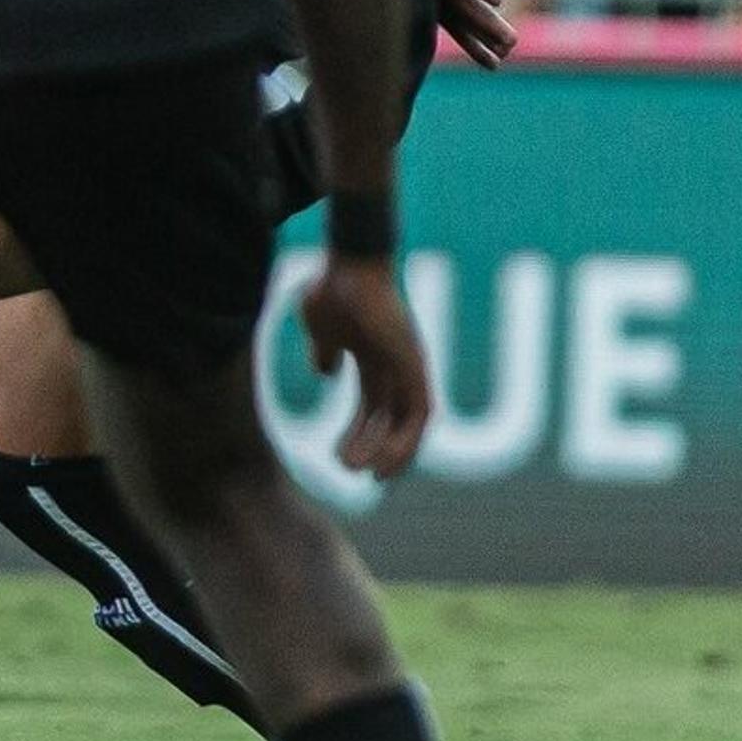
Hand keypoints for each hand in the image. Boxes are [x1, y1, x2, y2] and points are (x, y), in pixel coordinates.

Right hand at [303, 254, 432, 478]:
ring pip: (409, 423)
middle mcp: (398, 365)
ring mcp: (409, 366)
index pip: (374, 406)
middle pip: (390, 417)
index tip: (341, 457)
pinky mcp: (416, 367)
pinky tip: (383, 461)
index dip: (361, 433)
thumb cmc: (334, 290)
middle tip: (347, 469)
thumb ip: (325, 352)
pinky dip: (405, 442)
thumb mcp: (321, 330)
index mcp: (375, 357)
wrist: (348, 267)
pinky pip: (419, 414)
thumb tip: (325, 374)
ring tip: (362, 473)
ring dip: (388, 452)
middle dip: (371, 446)